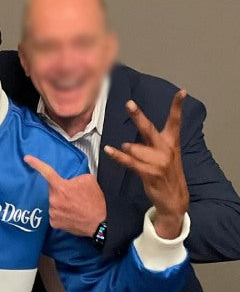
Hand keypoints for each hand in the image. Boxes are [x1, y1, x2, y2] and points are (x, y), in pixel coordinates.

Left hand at [24, 155, 106, 235]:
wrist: (99, 223)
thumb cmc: (94, 202)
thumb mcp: (88, 180)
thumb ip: (74, 177)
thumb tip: (69, 181)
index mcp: (61, 187)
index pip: (46, 172)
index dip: (36, 164)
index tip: (26, 159)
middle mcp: (54, 200)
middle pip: (53, 190)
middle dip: (61, 191)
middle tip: (74, 196)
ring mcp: (53, 212)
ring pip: (54, 203)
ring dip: (62, 203)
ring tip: (75, 207)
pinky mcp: (54, 223)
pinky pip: (55, 214)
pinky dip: (61, 213)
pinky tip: (71, 215)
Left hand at [104, 91, 189, 238]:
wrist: (174, 199)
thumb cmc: (166, 175)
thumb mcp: (167, 156)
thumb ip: (155, 143)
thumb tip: (133, 137)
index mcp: (172, 143)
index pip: (175, 121)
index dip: (177, 106)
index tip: (182, 92)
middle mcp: (166, 150)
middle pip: (149, 129)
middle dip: (138, 116)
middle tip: (129, 103)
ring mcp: (158, 162)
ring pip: (135, 149)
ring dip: (127, 150)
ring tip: (124, 151)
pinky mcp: (149, 173)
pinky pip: (130, 162)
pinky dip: (118, 156)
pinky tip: (109, 150)